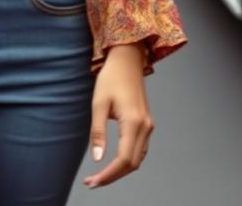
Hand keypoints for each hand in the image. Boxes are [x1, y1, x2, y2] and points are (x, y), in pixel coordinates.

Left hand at [83, 43, 153, 189]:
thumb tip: (98, 159)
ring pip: (138, 159)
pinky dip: (128, 160)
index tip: (93, 182)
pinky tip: (114, 162)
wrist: (127, 59)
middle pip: (133, 164)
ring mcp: (148, 125)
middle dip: (113, 176)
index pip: (124, 160)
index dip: (109, 175)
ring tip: (100, 175)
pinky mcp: (146, 123)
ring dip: (121, 170)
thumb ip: (98, 132)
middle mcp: (145, 126)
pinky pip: (140, 149)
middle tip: (92, 182)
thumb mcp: (99, 103)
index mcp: (134, 122)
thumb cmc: (111, 77)